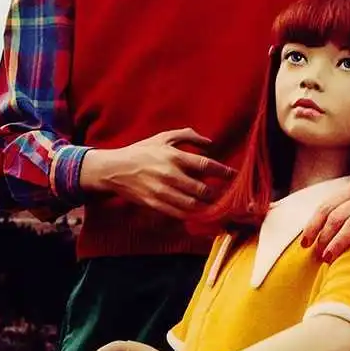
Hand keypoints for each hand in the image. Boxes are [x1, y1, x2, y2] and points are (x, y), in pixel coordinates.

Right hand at [80, 127, 235, 217]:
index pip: (206, 165)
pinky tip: (202, 213)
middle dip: (219, 194)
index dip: (223, 172)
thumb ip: (189, 135)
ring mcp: (162, 192)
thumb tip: (210, 142)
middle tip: (229, 196)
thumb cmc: (142, 151)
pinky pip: (179, 213)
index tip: (234, 175)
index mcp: (174, 157)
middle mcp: (170, 175)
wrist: (114, 169)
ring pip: (192, 205)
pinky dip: (193, 215)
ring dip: (208, 208)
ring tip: (219, 207)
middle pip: (202, 189)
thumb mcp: (164, 136)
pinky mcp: (155, 204)